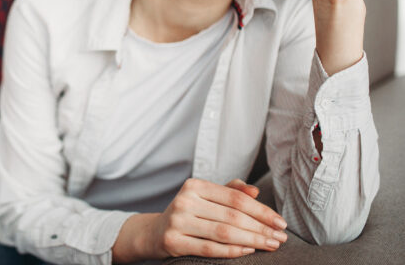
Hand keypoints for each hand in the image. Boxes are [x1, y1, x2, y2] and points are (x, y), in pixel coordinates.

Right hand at [125, 178, 287, 259]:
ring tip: (270, 245)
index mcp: (194, 185)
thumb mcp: (206, 198)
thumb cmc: (189, 213)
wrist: (154, 232)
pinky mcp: (173, 241)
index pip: (235, 198)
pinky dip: (232, 251)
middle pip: (232, 216)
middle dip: (261, 228)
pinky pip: (209, 248)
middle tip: (281, 238)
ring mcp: (177, 221)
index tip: (280, 222)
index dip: (261, 210)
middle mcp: (184, 200)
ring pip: (224, 232)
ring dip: (252, 240)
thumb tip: (255, 191)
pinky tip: (249, 251)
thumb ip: (231, 191)